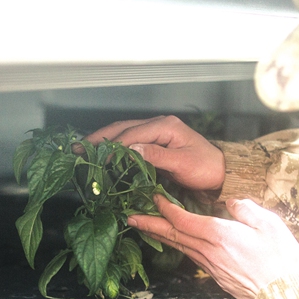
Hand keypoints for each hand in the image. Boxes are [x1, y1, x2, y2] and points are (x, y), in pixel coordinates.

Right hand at [83, 115, 225, 191]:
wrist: (221, 173)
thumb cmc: (206, 168)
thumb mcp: (183, 163)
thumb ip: (156, 155)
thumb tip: (131, 149)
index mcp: (165, 126)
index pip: (131, 133)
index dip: (112, 145)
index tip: (95, 156)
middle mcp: (159, 125)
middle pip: (122, 128)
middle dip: (99, 138)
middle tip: (77, 148)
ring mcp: (156, 133)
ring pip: (123, 133)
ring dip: (104, 141)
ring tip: (84, 150)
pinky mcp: (155, 143)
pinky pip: (130, 142)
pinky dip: (114, 147)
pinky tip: (103, 154)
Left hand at [128, 195, 298, 298]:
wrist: (283, 294)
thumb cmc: (280, 259)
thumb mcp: (269, 224)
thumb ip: (246, 209)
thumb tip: (230, 202)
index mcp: (219, 235)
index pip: (183, 219)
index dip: (166, 207)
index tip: (155, 196)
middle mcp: (209, 252)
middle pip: (172, 235)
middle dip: (149, 224)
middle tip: (130, 216)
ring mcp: (210, 266)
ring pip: (179, 247)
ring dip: (160, 235)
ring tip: (145, 226)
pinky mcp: (215, 275)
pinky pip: (191, 256)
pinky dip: (177, 245)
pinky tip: (175, 242)